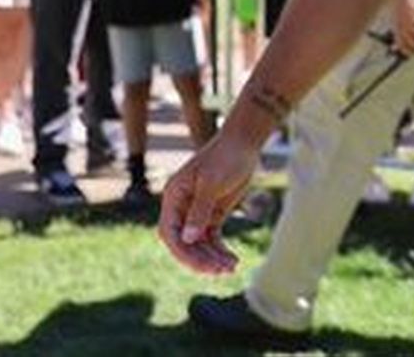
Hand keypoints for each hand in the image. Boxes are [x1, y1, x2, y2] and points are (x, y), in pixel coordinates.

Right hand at [158, 131, 263, 274]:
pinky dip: (220, 251)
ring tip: (231, 268)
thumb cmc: (226, 156)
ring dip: (212, 258)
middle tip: (219, 270)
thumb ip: (199, 210)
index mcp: (174, 196)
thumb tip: (187, 238)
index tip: (199, 265)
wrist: (244, 143)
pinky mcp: (212, 214)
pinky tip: (233, 261)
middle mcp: (181, 206)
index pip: (169, 231)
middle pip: (183, 242)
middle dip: (200, 258)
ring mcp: (197, 212)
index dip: (181, 251)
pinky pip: (212, 239)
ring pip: (199, 244)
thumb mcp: (212, 183)